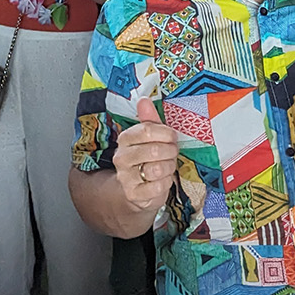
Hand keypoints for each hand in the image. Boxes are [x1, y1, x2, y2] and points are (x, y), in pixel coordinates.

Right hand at [112, 98, 179, 217]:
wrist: (138, 190)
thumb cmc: (148, 159)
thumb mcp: (149, 138)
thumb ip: (149, 119)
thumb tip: (144, 100)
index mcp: (125, 139)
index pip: (146, 130)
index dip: (165, 133)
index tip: (172, 136)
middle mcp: (122, 157)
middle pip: (154, 150)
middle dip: (170, 152)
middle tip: (172, 153)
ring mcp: (126, 177)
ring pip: (157, 169)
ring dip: (169, 167)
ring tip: (168, 166)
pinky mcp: (134, 194)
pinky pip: (158, 187)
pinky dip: (166, 183)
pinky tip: (163, 180)